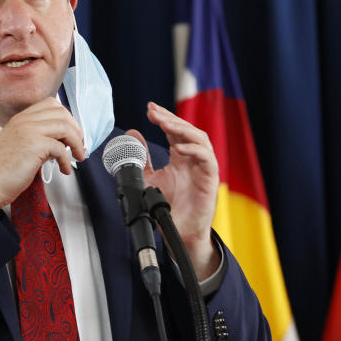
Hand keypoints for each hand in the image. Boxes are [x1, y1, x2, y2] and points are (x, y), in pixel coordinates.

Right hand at [0, 97, 84, 212]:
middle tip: (79, 144)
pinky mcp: (34, 145)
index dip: (66, 117)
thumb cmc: (2, 170)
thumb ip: (38, 138)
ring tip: (77, 156)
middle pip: (61, 113)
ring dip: (76, 143)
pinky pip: (61, 148)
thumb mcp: (20, 145)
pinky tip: (64, 169)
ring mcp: (29, 130)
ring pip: (64, 126)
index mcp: (20, 119)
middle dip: (75, 129)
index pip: (50, 104)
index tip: (72, 131)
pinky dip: (67, 160)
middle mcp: (24, 121)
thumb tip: (60, 141)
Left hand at [129, 102, 220, 278]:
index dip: (164, 118)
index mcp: (181, 157)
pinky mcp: (210, 179)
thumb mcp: (148, 178)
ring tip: (165, 125)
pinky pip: (207, 159)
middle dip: (170, 119)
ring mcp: (203, 168)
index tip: (149, 109)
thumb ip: (141, 158)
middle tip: (154, 112)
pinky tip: (179, 147)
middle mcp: (193, 159)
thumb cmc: (168, 206)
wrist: (177, 231)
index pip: (175, 130)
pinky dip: (194, 150)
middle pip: (187, 130)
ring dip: (182, 130)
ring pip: (200, 139)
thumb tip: (131, 134)